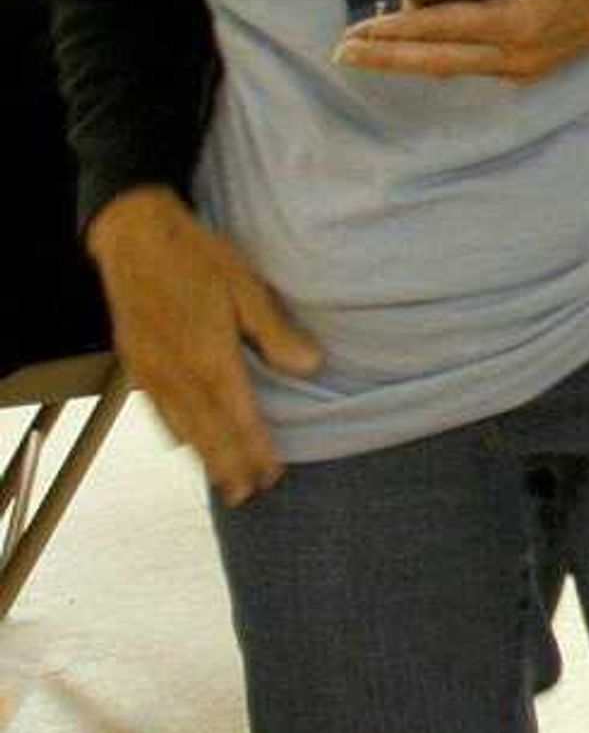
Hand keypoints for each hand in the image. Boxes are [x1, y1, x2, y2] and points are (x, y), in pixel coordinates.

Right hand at [86, 187, 320, 506]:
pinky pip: (157, 410)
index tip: (272, 474)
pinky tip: (184, 443)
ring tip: (222, 481)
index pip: (238, 418)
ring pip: (180, 427)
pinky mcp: (135, 363)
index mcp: (209, 359)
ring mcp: (151, 372)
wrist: (135, 238)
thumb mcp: (247, 287)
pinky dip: (175, 432)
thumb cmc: (197, 257)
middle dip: (229, 466)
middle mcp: (176, 375)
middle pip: (208, 433)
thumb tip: (310, 367)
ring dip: (203, 456)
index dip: (255, 450)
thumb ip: (276, 332)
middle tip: (248, 495)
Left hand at [337, 0, 588, 81]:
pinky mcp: (523, 73)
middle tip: (342, 53)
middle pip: (437, 62)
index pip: (446, 28)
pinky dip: (436, 54)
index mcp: (521, 22)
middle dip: (386, 58)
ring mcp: (520, 71)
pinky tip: (413, 43)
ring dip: (406, 57)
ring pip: (449, 68)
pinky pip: (469, 65)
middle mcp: (517, 57)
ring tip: (367, 45)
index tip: (360, 31)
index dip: (400, 30)